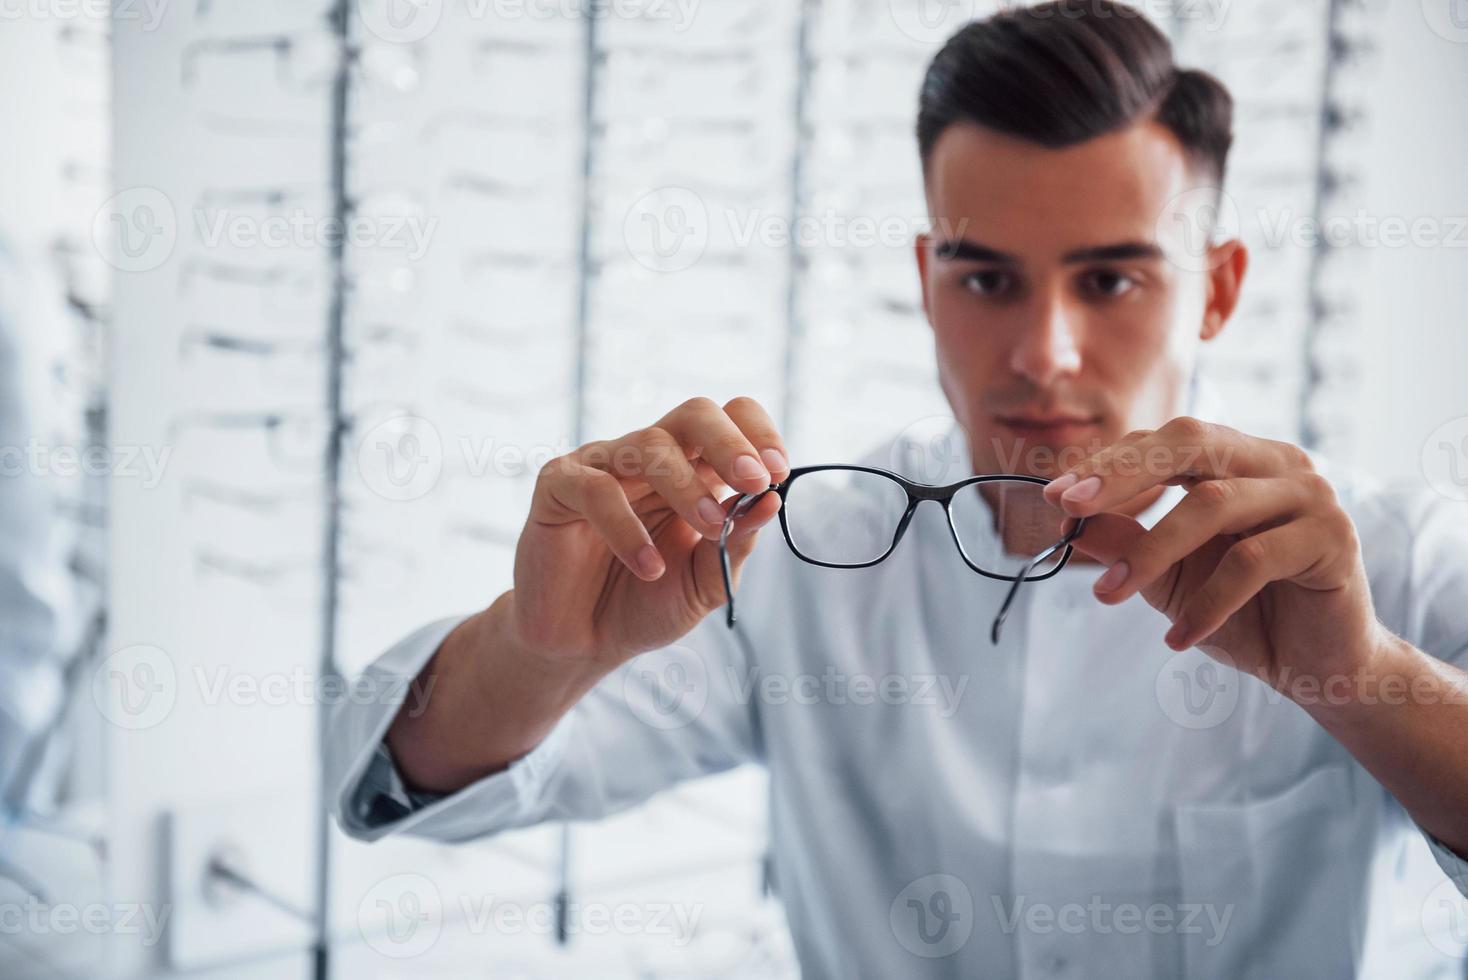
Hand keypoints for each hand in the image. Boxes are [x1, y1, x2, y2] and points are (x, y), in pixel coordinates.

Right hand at [513, 396, 788, 663]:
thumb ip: (735, 543)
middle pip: (695, 413)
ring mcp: (603, 466)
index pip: (731, 418)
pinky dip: (628, 528)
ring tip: (705, 527)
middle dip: (730, 442)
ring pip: (649, 445)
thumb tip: (772, 502)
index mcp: (694, 469)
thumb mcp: (705, 581)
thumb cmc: (647, 604)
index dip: (759, 435)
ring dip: (687, 485)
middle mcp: (651, 458)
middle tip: (754, 480)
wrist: (584, 643)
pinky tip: (649, 567)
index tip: (775, 475)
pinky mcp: (559, 487)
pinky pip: (596, 490)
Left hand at [1042, 417, 1388, 688]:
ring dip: (1151, 552)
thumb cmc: (1243, 613)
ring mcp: (1310, 493)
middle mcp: (1275, 461)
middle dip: (1122, 474)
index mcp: (1236, 458)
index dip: (1107, 465)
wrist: (1318, 665)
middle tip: (1071, 509)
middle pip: (1190, 443)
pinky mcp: (1333, 537)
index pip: (1163, 442)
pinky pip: (1253, 560)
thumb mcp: (1169, 579)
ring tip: (1108, 595)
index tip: (1054, 498)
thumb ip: (1126, 543)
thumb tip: (1070, 522)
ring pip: (1213, 504)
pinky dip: (1208, 602)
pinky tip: (1178, 638)